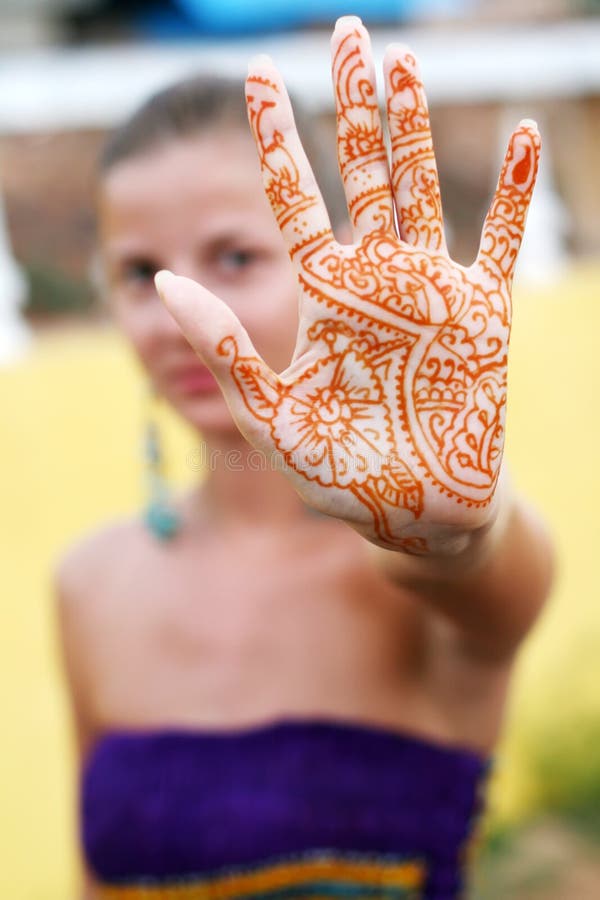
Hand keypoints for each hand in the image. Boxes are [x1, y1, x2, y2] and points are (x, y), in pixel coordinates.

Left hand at [156, 16, 539, 553]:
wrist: (416, 515)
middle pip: (362, 173)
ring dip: (416, 124)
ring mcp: (431, 292)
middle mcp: (376, 282)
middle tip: (347, 32)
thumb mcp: (271, 418)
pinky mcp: (482, 315)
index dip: (276, 139)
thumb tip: (164, 284)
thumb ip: (225, 349)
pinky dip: (515, 192)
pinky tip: (524, 135)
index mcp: (324, 300)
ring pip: (424, 188)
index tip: (257, 76)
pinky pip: (501, 240)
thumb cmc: (340, 479)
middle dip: (354, 104)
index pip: (295, 201)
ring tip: (405, 59)